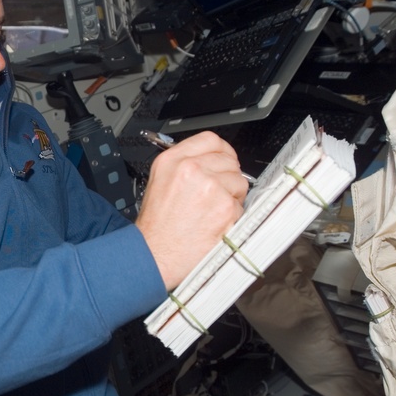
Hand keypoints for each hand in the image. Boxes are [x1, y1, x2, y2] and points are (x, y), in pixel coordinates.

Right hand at [135, 131, 247, 289]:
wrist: (154, 255)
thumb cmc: (155, 227)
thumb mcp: (159, 183)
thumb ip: (183, 166)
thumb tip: (209, 160)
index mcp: (173, 161)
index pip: (210, 140)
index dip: (221, 152)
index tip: (223, 161)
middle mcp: (191, 169)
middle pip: (229, 161)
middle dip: (227, 177)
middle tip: (215, 195)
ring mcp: (211, 187)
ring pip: (239, 183)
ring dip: (231, 197)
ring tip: (211, 212)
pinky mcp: (225, 208)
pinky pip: (241, 206)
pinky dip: (232, 216)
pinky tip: (214, 224)